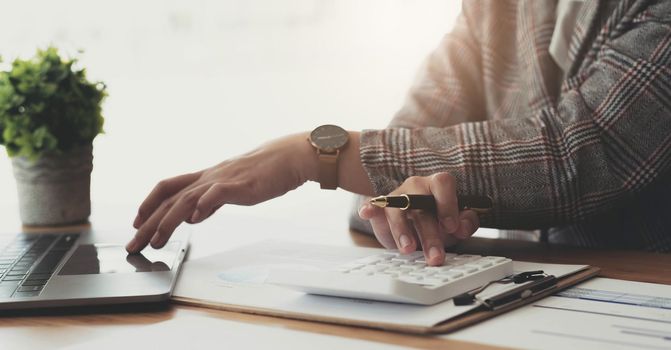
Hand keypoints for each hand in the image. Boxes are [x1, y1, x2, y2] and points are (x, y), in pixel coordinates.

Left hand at [126, 133, 315, 252]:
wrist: (289, 158)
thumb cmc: (265, 173)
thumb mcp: (232, 188)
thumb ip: (211, 201)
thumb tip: (193, 216)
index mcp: (207, 178)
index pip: (168, 188)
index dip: (149, 204)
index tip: (137, 223)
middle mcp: (209, 178)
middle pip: (169, 198)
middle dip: (148, 222)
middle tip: (133, 244)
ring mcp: (223, 180)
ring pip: (186, 199)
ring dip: (167, 221)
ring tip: (155, 241)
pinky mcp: (240, 186)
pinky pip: (217, 194)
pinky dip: (204, 205)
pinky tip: (194, 219)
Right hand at [358, 173, 479, 265]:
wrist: (415, 226)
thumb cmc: (437, 222)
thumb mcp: (455, 225)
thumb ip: (465, 223)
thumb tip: (461, 226)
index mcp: (437, 186)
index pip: (443, 184)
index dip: (447, 204)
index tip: (451, 226)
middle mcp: (416, 187)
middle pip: (420, 203)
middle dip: (429, 233)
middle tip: (435, 256)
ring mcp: (396, 196)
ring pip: (396, 208)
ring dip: (402, 229)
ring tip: (408, 249)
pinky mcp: (380, 208)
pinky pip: (373, 204)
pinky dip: (369, 207)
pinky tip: (366, 212)